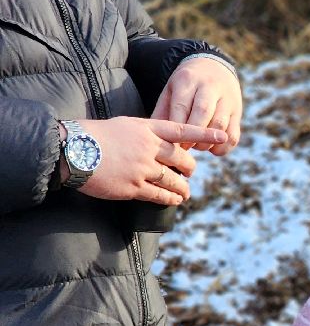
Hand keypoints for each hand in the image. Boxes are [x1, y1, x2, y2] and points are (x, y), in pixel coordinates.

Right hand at [71, 116, 227, 205]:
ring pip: (173, 180)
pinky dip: (171, 199)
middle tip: (190, 172)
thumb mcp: (122, 125)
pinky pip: (160, 195)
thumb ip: (143, 133)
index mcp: (146, 129)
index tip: (222, 135)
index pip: (181, 131)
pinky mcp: (133, 187)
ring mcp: (143, 168)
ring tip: (186, 192)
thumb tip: (156, 142)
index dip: (204, 133)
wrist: (71, 150)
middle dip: (189, 167)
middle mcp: (149, 148)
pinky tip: (176, 201)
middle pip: (181, 159)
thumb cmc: (91, 135)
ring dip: (183, 187)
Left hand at [152, 55, 242, 154]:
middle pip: (203, 113)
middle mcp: (210, 86)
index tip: (172, 141)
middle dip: (192, 134)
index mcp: (188, 79)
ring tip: (198, 147)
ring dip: (208, 142)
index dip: (177, 127)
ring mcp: (227, 99)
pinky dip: (224, 147)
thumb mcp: (171, 90)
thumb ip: (162, 111)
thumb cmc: (187, 85)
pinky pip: (234, 134)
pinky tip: (213, 148)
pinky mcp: (238, 112)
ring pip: (220, 124)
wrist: (214, 68)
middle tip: (185, 147)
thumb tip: (154, 136)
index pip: (182, 106)